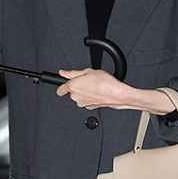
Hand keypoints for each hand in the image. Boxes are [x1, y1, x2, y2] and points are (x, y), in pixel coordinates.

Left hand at [56, 68, 173, 113]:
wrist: (117, 94)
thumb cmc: (105, 82)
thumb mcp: (88, 71)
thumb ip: (73, 73)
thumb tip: (63, 72)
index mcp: (73, 87)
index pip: (60, 89)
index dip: (61, 86)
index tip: (63, 84)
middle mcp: (76, 97)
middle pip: (72, 92)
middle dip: (77, 86)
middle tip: (86, 80)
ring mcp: (82, 103)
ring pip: (79, 97)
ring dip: (84, 92)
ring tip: (94, 85)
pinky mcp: (90, 107)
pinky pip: (87, 101)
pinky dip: (90, 97)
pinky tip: (97, 92)